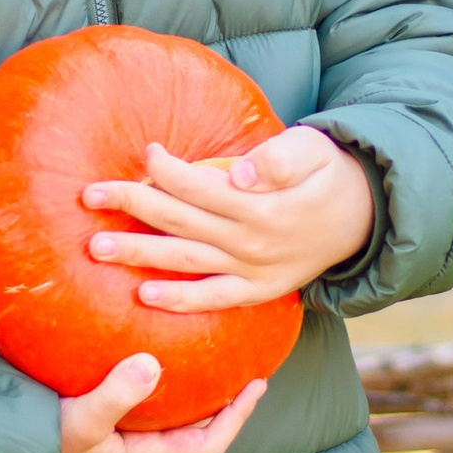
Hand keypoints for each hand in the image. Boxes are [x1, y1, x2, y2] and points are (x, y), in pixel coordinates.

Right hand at [55, 351, 268, 452]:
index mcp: (144, 452)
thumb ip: (116, 395)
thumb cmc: (43, 445)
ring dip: (188, 380)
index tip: (256, 385)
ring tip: (203, 343)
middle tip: (238, 357)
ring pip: (167, 405)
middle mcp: (137, 440)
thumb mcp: (82, 421)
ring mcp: (118, 426)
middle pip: (194, 422)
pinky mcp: (97, 406)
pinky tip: (148, 337)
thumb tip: (152, 364)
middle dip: (220, 394)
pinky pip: (136, 387)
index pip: (207, 443)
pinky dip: (150, 368)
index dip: (237, 417)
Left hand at [81, 122, 376, 314]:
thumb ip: (279, 159)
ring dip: (139, 254)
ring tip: (97, 248)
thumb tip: (238, 173)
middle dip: (132, 205)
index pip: (200, 187)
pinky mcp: (257, 292)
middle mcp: (252, 243)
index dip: (168, 170)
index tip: (145, 153)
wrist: (364, 220)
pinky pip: (213, 299)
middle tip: (88, 195)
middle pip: (180, 222)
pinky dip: (180, 300)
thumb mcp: (315, 151)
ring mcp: (253, 272)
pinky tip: (142, 296)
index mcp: (263, 206)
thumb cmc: (328, 175)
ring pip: (186, 262)